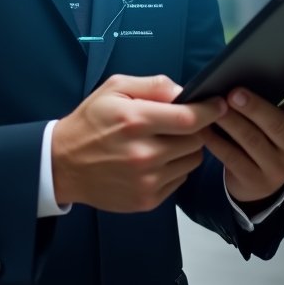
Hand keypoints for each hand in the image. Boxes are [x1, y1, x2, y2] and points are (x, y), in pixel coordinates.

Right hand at [51, 74, 225, 212]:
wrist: (64, 164)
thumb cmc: (90, 121)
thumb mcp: (115, 88)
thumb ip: (152, 85)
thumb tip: (183, 91)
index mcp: (135, 121)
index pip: (189, 118)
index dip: (210, 110)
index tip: (218, 104)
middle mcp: (144, 154)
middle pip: (196, 140)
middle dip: (195, 128)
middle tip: (181, 122)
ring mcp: (147, 180)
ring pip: (191, 161)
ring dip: (186, 148)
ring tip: (165, 140)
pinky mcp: (148, 199)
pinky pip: (179, 179)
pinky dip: (174, 167)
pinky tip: (156, 159)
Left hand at [202, 54, 283, 205]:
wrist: (255, 184)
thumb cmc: (262, 137)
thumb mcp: (275, 119)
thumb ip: (275, 97)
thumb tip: (255, 59)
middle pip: (277, 123)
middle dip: (254, 107)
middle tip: (234, 92)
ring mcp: (278, 168)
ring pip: (252, 141)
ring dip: (231, 122)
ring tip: (213, 108)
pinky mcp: (256, 182)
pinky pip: (233, 158)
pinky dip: (216, 141)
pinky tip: (202, 129)